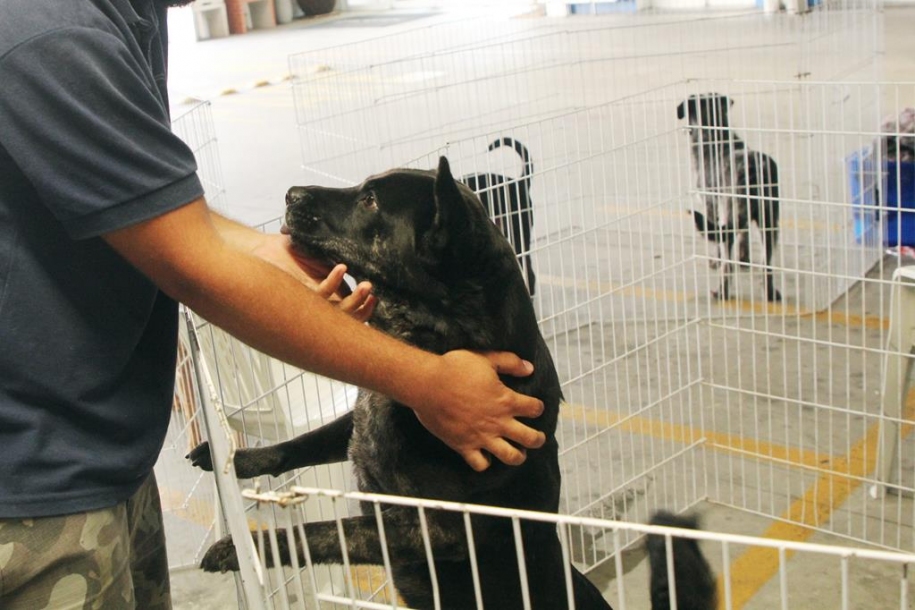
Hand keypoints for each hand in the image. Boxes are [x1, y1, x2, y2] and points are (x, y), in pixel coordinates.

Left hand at [255, 234, 376, 321]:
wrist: (262, 249)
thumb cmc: (287, 254)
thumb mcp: (319, 260)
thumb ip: (334, 268)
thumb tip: (355, 271)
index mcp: (325, 299)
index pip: (348, 315)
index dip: (363, 310)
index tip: (374, 297)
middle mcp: (317, 306)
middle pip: (345, 321)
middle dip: (363, 310)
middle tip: (372, 294)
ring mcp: (308, 302)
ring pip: (335, 313)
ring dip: (354, 301)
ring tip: (366, 285)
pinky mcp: (298, 294)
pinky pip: (320, 295)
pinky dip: (333, 282)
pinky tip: (341, 268)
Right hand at [412, 350, 545, 471]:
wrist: (427, 384)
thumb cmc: (454, 369)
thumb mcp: (485, 358)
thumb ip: (510, 362)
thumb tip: (529, 368)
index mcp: (506, 400)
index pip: (534, 409)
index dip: (538, 407)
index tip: (535, 407)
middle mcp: (498, 422)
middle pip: (530, 438)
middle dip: (538, 439)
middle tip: (538, 438)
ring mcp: (482, 437)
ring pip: (510, 456)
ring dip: (519, 456)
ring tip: (519, 453)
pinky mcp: (464, 446)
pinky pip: (480, 464)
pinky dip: (486, 463)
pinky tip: (486, 456)